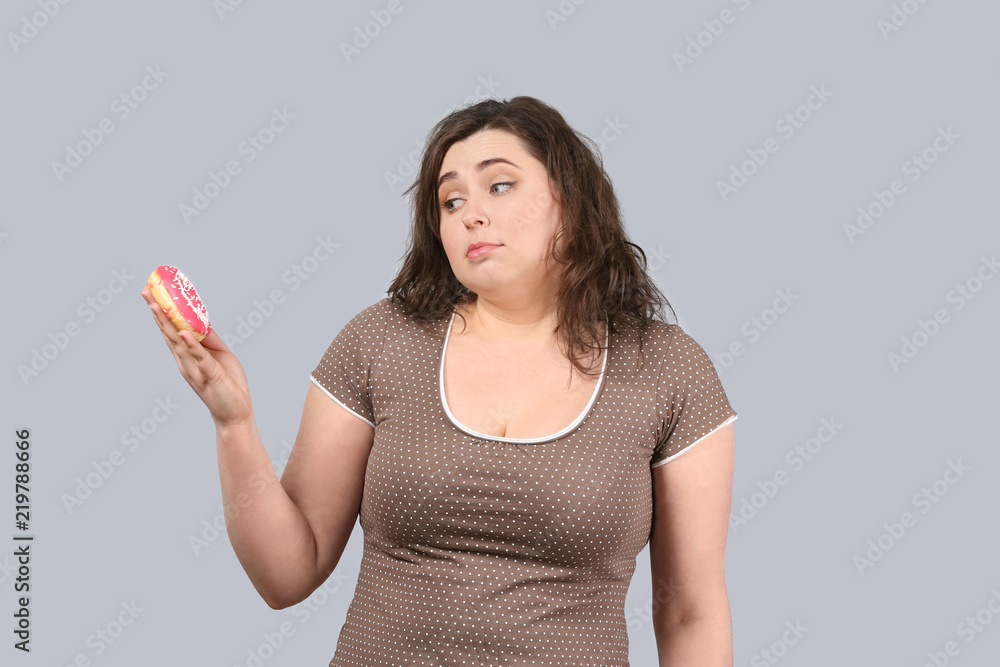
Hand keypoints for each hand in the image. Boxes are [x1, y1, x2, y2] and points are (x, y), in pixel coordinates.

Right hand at [141, 286, 252, 427]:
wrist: (235, 413)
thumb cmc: (227, 384)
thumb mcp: (218, 354)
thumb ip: (208, 339)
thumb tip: (201, 320)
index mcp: (187, 355)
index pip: (171, 329)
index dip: (162, 311)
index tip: (151, 292)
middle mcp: (185, 361)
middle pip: (168, 332)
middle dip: (157, 312)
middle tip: (145, 291)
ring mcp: (194, 369)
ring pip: (178, 343)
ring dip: (168, 324)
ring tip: (157, 306)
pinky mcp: (209, 375)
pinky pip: (200, 358)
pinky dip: (191, 345)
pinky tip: (183, 333)